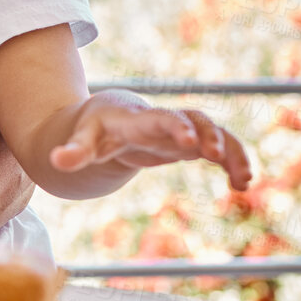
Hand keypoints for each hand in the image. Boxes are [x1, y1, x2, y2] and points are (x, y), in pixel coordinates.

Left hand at [49, 93, 253, 189]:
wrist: (110, 115)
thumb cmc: (94, 128)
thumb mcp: (82, 139)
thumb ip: (73, 150)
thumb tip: (56, 161)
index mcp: (137, 118)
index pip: (159, 119)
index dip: (176, 128)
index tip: (191, 142)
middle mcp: (165, 120)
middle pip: (194, 119)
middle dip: (209, 135)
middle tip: (218, 156)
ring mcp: (181, 129)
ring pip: (214, 132)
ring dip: (230, 151)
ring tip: (244, 180)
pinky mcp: (190, 142)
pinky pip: (218, 147)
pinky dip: (232, 161)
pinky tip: (241, 184)